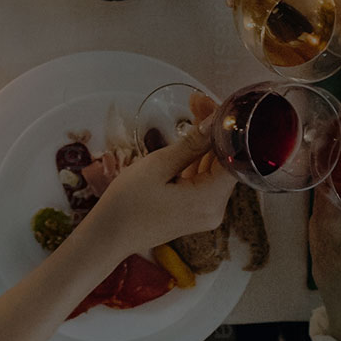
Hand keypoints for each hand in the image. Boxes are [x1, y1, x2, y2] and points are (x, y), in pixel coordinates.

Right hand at [79, 119, 236, 261]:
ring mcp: (205, 213)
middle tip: (197, 103)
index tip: (213, 105)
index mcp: (210, 200)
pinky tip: (189, 140)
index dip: (226, 129)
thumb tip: (214, 122)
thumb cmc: (127, 204)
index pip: (233, 157)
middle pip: (224, 162)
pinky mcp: (194, 212)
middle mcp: (214, 210)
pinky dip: (197, 160)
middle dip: (213, 131)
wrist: (107, 237)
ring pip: (213, 170)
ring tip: (193, 112)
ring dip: (205, 143)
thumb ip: (191, 144)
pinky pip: (203, 181)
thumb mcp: (158, 166)